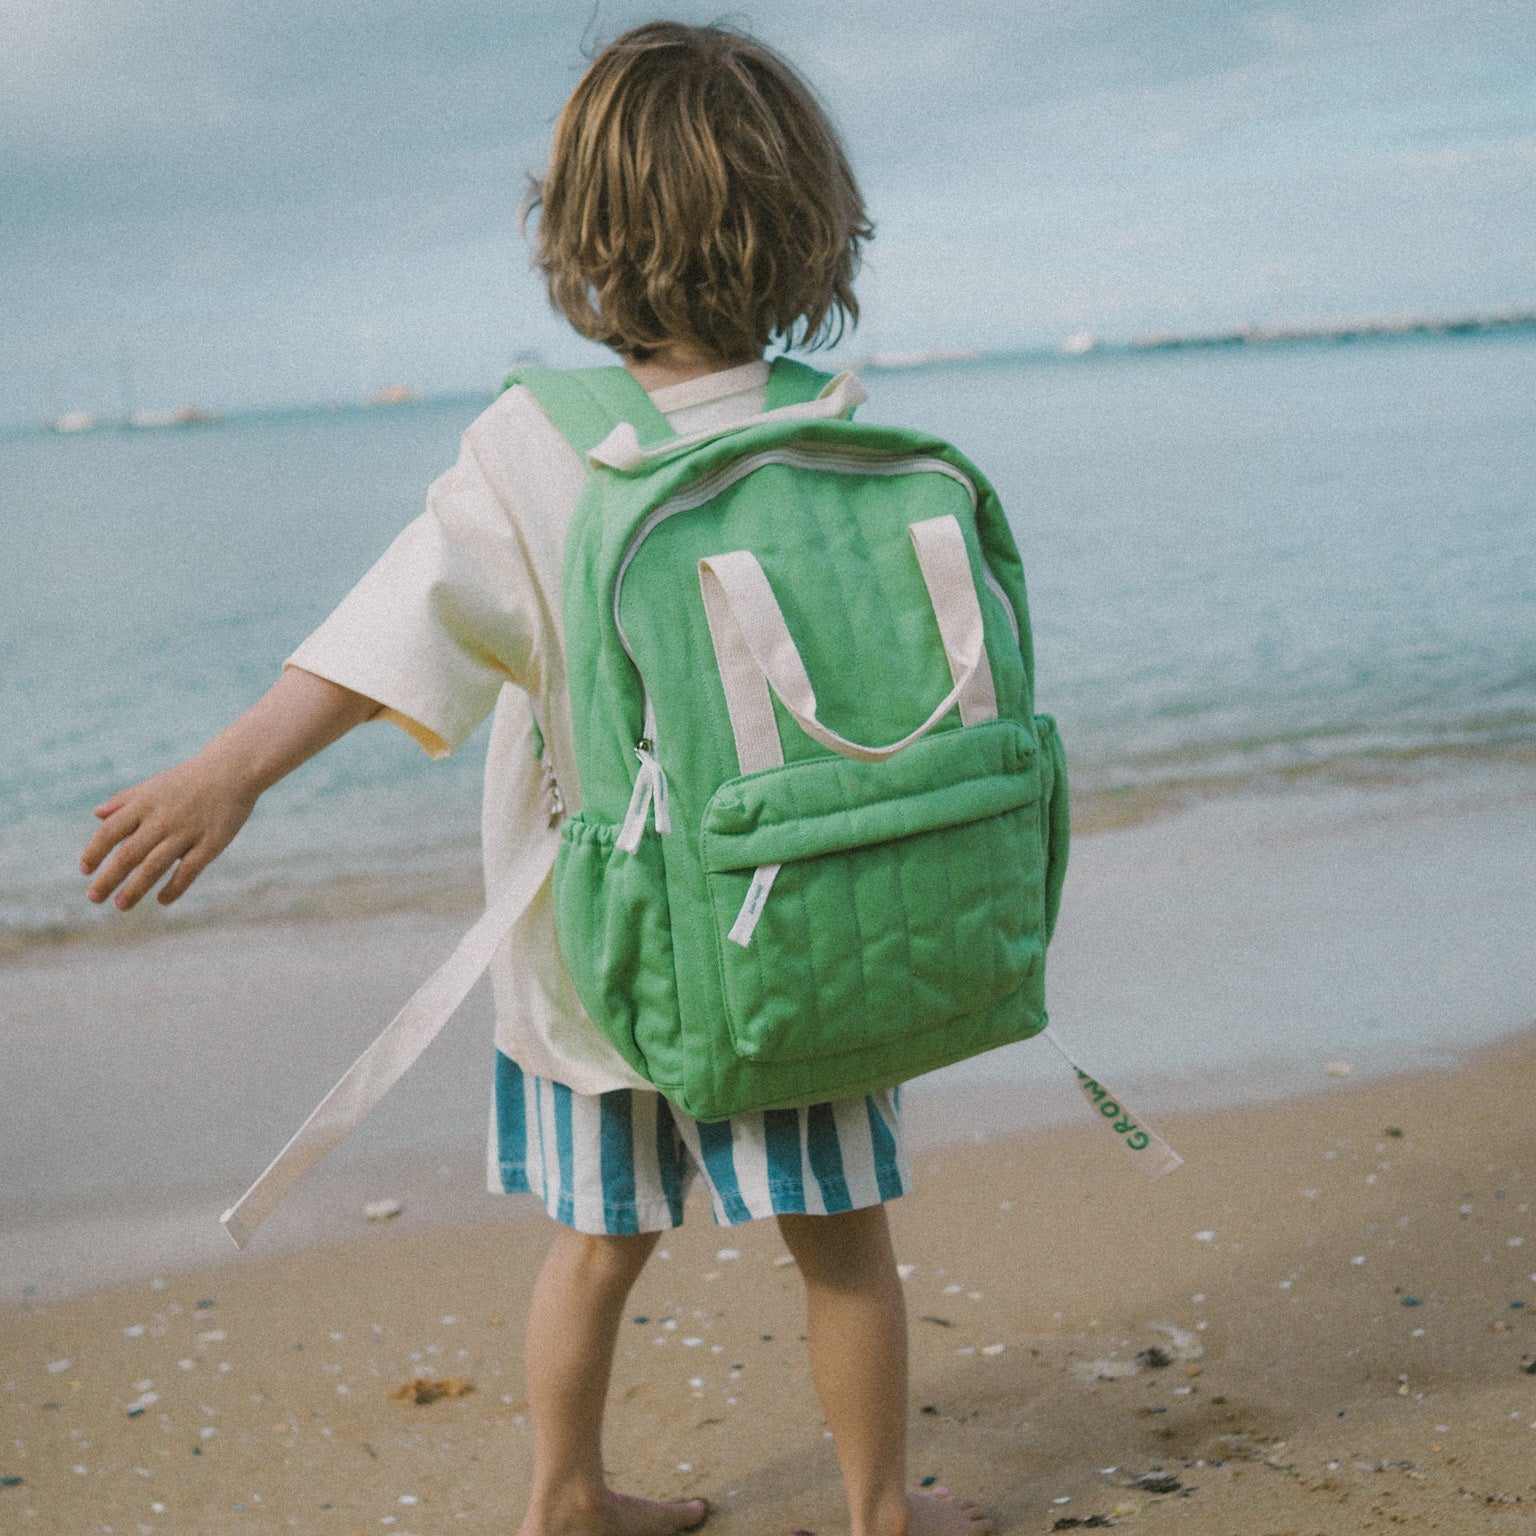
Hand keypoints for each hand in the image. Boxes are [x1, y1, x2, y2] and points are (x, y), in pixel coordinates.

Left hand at [79, 667, 382, 909]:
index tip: (85, 870)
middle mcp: (162, 819)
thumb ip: (124, 801)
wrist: (233, 769)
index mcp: (145, 804)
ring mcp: (187, 832)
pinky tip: (162, 901)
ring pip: (155, 866)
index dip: (95, 851)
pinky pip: (188, 870)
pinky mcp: (211, 843)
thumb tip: (97, 815)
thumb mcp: (153, 785)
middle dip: (108, 878)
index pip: (110, 832)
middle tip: (93, 897)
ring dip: (135, 888)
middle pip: (128, 854)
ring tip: (120, 905)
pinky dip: (174, 887)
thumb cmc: (190, 779)